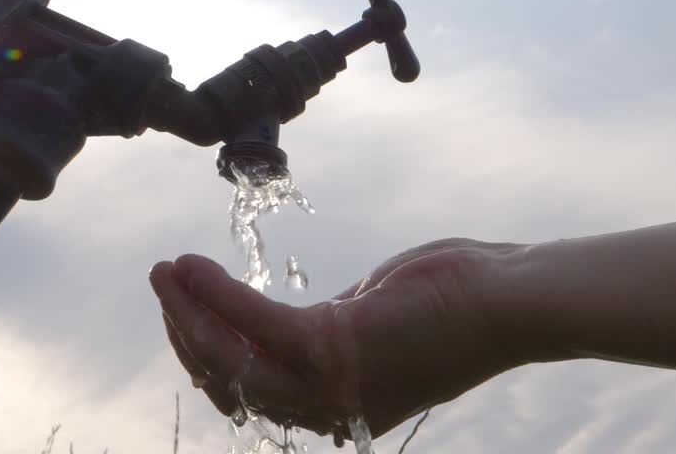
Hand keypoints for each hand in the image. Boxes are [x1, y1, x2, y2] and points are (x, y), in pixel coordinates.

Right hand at [149, 238, 522, 439]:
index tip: (187, 315)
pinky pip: (254, 324)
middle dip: (186, 335)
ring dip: (187, 315)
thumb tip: (298, 326)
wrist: (514, 302)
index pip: (254, 393)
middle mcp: (331, 409)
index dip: (209, 356)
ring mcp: (332, 384)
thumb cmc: (459, 300)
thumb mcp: (381, 321)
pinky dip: (213, 295)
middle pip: (232, 383)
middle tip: (164, 287)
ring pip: (231, 359)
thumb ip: (336, 330)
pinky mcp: (336, 348)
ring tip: (162, 273)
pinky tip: (189, 266)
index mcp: (342, 405)